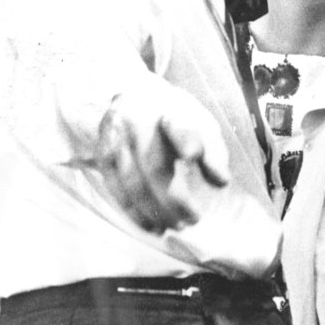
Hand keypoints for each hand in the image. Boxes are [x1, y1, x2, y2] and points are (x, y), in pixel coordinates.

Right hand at [94, 87, 229, 232]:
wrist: (133, 97)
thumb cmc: (174, 117)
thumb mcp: (199, 122)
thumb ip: (213, 150)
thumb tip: (221, 181)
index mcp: (167, 109)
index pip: (177, 125)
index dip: (184, 139)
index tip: (192, 154)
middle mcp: (138, 121)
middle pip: (154, 164)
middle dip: (173, 198)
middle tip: (192, 220)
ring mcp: (117, 138)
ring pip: (132, 181)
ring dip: (153, 210)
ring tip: (174, 227)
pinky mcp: (103, 154)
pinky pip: (115, 187)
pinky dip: (132, 210)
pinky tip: (148, 226)